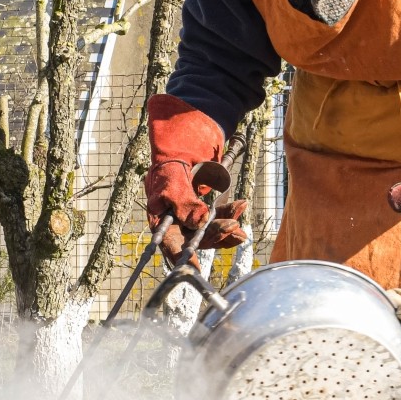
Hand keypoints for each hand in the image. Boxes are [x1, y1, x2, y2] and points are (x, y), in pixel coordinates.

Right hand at [144, 96, 246, 255]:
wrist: (188, 132)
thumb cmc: (172, 155)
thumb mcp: (174, 178)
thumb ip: (184, 202)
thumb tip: (198, 223)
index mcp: (159, 215)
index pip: (169, 241)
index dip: (180, 256)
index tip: (193, 268)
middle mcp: (175, 218)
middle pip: (194, 238)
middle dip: (213, 235)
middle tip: (230, 228)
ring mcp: (191, 213)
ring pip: (209, 229)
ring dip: (225, 226)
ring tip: (238, 219)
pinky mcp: (206, 206)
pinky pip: (219, 217)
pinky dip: (230, 214)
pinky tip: (241, 207)